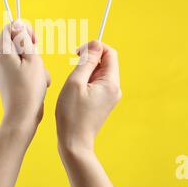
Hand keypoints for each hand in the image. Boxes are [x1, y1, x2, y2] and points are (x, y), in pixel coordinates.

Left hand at [0, 21, 49, 186]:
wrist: (22, 117)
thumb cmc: (29, 89)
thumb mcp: (32, 59)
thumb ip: (24, 39)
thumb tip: (17, 23)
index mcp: (3, 52)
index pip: (10, 27)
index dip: (24, 29)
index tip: (34, 40)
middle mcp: (0, 60)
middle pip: (17, 41)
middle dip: (33, 49)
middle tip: (38, 60)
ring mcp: (5, 70)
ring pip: (24, 56)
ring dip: (36, 63)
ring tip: (40, 76)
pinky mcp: (11, 80)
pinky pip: (24, 69)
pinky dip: (34, 73)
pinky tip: (40, 84)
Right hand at [55, 41, 120, 186]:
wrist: (74, 142)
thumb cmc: (71, 114)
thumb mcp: (75, 82)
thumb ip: (86, 61)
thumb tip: (95, 44)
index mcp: (111, 83)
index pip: (109, 53)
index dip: (94, 47)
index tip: (77, 52)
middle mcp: (115, 89)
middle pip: (106, 62)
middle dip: (89, 59)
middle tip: (74, 69)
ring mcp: (110, 96)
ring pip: (100, 72)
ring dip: (87, 71)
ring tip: (74, 84)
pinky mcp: (104, 102)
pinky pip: (98, 83)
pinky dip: (87, 81)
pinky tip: (77, 91)